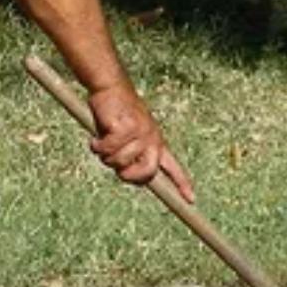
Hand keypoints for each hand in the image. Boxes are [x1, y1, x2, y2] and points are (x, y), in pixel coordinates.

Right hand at [87, 84, 194, 201]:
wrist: (111, 86)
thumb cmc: (116, 112)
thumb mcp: (127, 136)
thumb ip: (131, 156)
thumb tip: (127, 174)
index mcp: (156, 141)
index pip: (172, 166)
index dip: (181, 184)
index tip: (191, 199)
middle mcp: (152, 138)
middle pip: (147, 173)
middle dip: (128, 175)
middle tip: (115, 164)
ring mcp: (141, 133)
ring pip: (120, 162)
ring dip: (106, 155)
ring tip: (103, 141)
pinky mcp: (126, 127)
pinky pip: (108, 149)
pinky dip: (98, 146)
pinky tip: (96, 138)